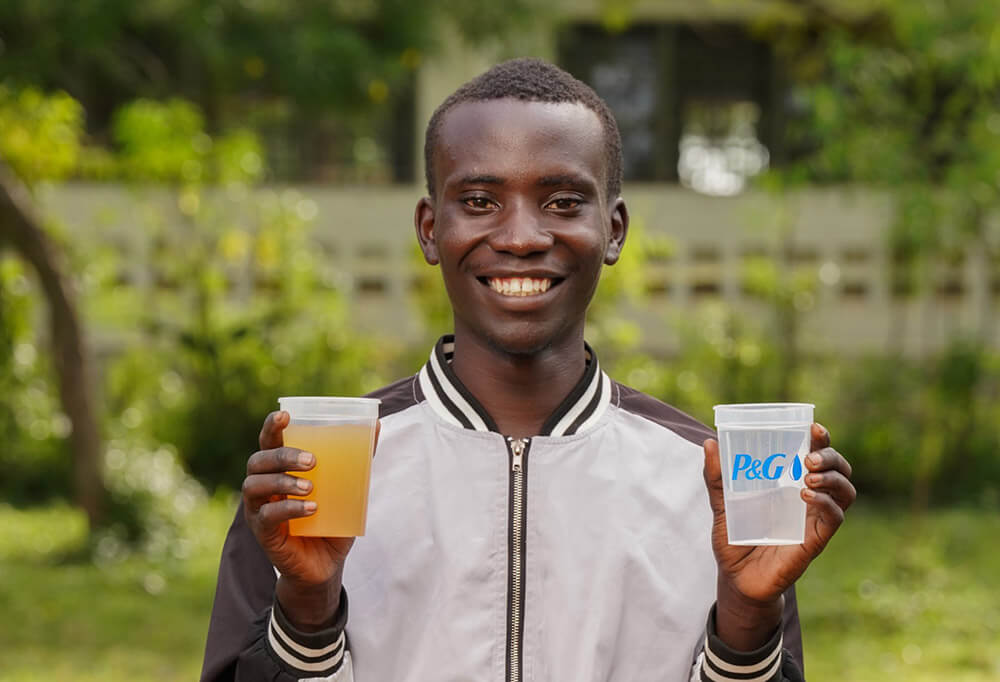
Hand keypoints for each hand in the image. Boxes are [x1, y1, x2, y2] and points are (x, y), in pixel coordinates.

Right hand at [242, 410, 379, 629]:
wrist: (325, 564)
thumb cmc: (332, 519)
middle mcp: (263, 485)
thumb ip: (358, 458)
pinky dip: (289, 508)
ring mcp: (259, 508)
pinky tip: (311, 508)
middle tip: (312, 460)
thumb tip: (377, 425)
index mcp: (280, 468)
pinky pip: (267, 515)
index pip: (269, 441)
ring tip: (311, 486)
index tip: (286, 416)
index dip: (272, 426)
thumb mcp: (348, 487)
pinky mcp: (263, 532)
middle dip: (283, 455)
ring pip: (255, 484)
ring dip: (282, 480)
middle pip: (258, 459)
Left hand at [702, 423, 855, 648]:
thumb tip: (709, 442)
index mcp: (789, 483)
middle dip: (831, 456)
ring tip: (809, 475)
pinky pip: (835, 518)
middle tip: (810, 456)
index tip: (813, 427)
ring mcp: (814, 518)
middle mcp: (808, 498)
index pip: (816, 454)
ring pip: (846, 490)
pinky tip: (806, 496)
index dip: (821, 439)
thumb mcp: (722, 505)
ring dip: (833, 478)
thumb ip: (716, 478)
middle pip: (838, 468)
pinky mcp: (815, 540)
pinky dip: (827, 503)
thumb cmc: (735, 539)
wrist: (736, 580)